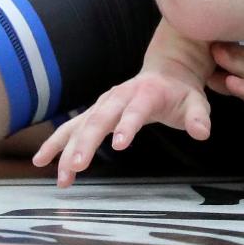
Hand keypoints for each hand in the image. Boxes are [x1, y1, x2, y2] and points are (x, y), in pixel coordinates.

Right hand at [32, 68, 210, 187]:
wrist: (168, 70)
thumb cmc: (181, 91)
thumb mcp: (196, 101)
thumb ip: (198, 116)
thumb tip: (202, 132)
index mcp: (147, 93)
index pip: (136, 110)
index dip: (127, 125)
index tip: (118, 144)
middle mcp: (120, 96)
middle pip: (100, 118)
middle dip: (86, 142)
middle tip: (76, 166)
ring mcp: (105, 103)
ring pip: (81, 124)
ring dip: (67, 147)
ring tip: (59, 174)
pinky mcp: (95, 111)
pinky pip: (72, 127)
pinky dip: (57, 142)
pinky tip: (42, 161)